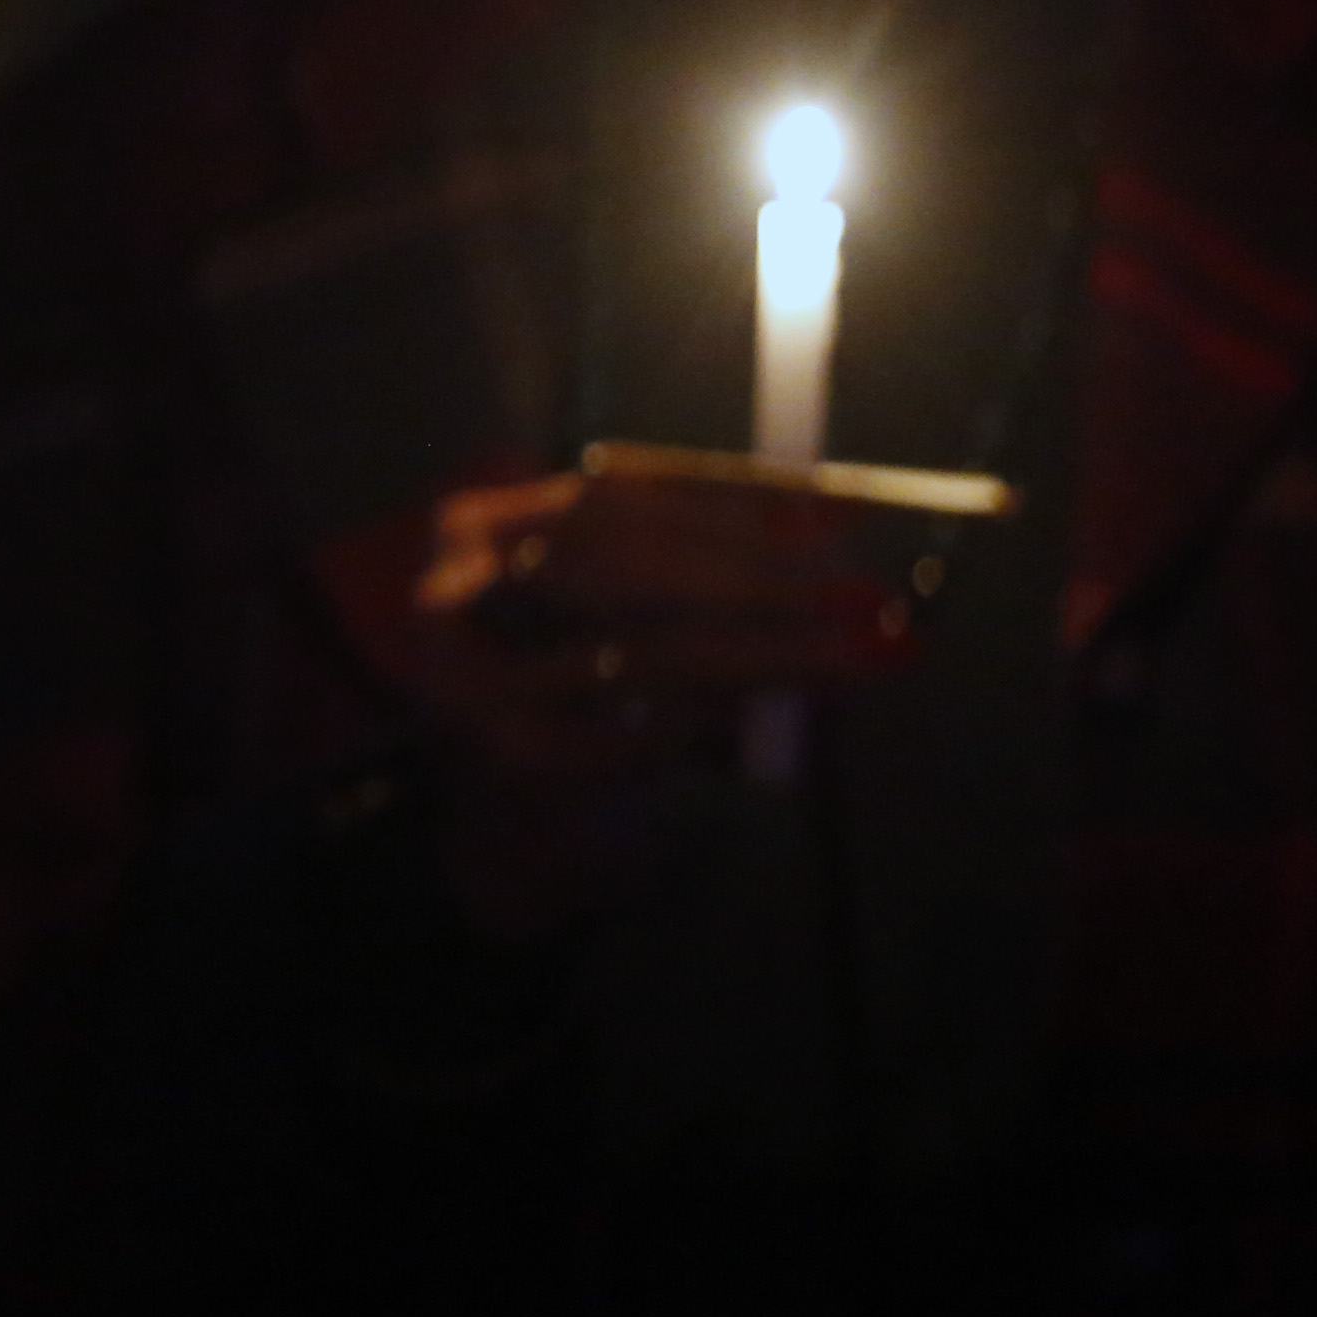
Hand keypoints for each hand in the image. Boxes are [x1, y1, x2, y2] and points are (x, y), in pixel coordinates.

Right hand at [397, 465, 912, 779]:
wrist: (502, 817)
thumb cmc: (570, 685)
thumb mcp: (616, 605)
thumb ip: (691, 562)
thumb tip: (823, 525)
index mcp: (473, 527)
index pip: (608, 499)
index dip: (725, 504)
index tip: (834, 514)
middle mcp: (453, 594)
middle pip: (623, 570)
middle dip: (757, 580)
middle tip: (863, 593)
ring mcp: (474, 683)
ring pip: (643, 655)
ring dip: (764, 654)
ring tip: (856, 654)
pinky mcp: (514, 763)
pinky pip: (636, 737)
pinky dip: (710, 724)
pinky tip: (770, 714)